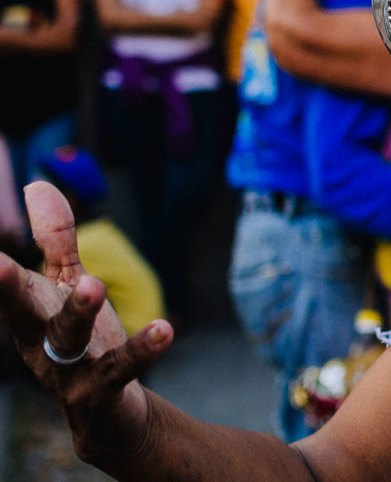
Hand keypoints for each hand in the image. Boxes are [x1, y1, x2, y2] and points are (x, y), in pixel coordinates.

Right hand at [0, 182, 173, 464]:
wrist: (107, 415)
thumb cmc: (80, 340)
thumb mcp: (65, 287)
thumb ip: (55, 240)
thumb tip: (37, 185)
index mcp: (29, 313)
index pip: (7, 283)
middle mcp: (39, 341)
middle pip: (19, 311)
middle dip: (5, 288)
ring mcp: (67, 370)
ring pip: (68, 339)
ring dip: (77, 311)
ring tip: (92, 285)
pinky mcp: (102, 391)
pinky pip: (121, 369)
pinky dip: (141, 350)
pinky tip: (164, 329)